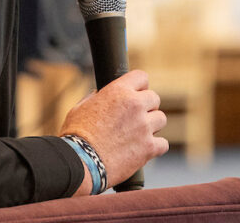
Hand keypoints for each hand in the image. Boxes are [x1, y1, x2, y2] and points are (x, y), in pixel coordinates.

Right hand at [59, 69, 167, 191]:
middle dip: (146, 107)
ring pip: (161, 119)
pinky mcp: (149, 147)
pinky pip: (163, 143)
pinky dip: (155, 147)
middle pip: (154, 98)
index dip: (139, 86)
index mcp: (118, 91)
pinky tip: (143, 150)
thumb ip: (95, 98)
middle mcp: (135, 105)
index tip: (137, 94)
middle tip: (135, 118)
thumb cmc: (76, 136)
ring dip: (152, 125)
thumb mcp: (80, 108)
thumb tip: (99, 95)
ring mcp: (144, 126)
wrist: (81, 163)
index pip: (141, 77)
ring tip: (138, 134)